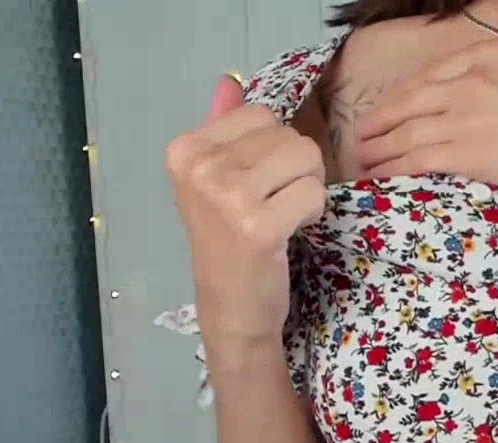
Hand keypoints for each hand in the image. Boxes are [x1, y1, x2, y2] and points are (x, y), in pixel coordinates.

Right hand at [164, 75, 325, 354]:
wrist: (231, 306)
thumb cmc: (228, 240)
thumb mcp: (216, 179)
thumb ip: (224, 127)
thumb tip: (230, 80)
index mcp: (185, 148)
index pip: (262, 114)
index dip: (275, 147)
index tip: (256, 183)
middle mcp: (200, 166)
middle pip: (289, 135)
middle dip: (297, 168)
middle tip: (274, 204)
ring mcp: (227, 196)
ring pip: (307, 159)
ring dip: (308, 188)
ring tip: (282, 215)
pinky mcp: (257, 226)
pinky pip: (313, 192)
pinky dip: (312, 212)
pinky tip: (289, 231)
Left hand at [353, 39, 497, 199]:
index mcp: (489, 56)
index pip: (433, 74)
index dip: (405, 94)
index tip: (393, 106)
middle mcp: (469, 81)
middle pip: (410, 99)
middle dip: (381, 119)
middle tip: (363, 134)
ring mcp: (464, 115)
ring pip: (407, 130)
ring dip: (379, 146)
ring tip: (363, 158)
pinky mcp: (465, 152)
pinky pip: (416, 157)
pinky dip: (392, 166)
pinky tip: (379, 173)